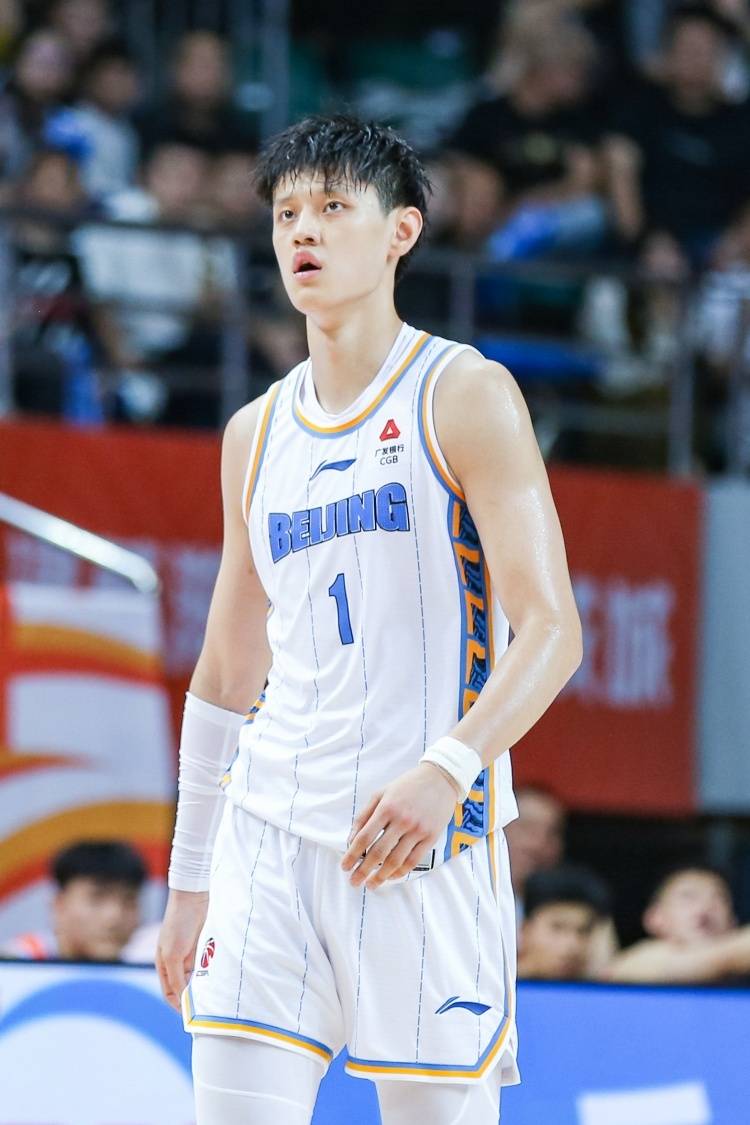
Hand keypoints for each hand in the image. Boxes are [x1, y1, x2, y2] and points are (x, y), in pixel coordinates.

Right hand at [156, 889, 208, 1011]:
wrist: (193, 899)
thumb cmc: (178, 926)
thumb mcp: (173, 956)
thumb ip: (176, 979)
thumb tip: (181, 1001)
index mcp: (164, 965)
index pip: (170, 994)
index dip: (179, 1006)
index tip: (192, 1018)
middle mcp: (177, 962)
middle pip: (185, 987)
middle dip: (194, 998)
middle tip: (207, 1011)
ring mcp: (191, 955)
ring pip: (199, 978)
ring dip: (205, 986)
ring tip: (216, 999)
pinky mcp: (204, 947)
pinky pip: (209, 966)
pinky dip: (213, 974)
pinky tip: (220, 981)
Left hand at [341, 763, 459, 888]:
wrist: (440, 779)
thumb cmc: (406, 786)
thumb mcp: (380, 794)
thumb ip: (364, 816)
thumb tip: (351, 841)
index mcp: (386, 808)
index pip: (364, 837)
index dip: (352, 855)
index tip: (344, 866)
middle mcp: (402, 820)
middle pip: (378, 853)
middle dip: (363, 871)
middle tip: (354, 882)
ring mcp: (418, 830)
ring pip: (396, 861)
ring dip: (381, 876)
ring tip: (371, 884)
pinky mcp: (431, 837)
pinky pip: (414, 861)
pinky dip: (400, 872)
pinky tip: (390, 877)